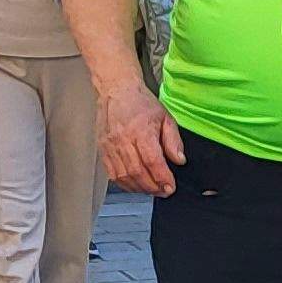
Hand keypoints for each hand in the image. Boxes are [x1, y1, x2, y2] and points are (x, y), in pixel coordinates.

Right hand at [97, 79, 186, 195]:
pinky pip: (112, 173)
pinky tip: (135, 185)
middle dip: (153, 187)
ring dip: (139, 188)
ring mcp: (110, 146)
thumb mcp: (165, 117)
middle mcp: (123, 140)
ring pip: (124, 176)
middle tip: (164, 191)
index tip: (170, 187)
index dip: (162, 178)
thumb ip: (173, 140)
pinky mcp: (102, 150)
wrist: (116, 91)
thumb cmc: (141, 103)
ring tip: (151, 189)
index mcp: (141, 131)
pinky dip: (124, 184)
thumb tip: (179, 160)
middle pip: (137, 172)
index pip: (152, 161)